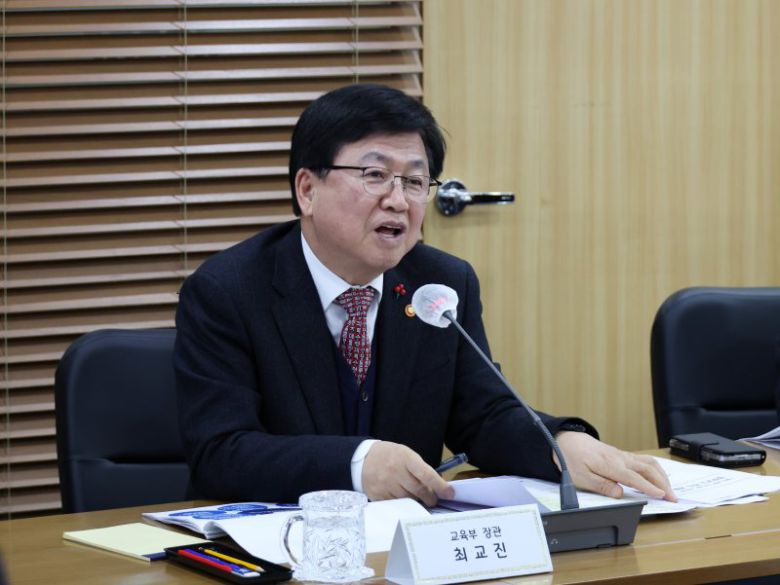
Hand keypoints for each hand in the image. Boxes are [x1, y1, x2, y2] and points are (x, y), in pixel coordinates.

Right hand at [362, 441, 454, 506]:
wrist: (362, 460)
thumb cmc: (389, 456)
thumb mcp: (405, 454)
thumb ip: (419, 469)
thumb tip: (436, 486)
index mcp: (405, 457)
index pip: (426, 474)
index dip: (440, 486)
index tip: (450, 493)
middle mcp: (395, 471)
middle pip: (419, 490)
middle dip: (430, 497)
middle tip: (433, 499)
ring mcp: (386, 485)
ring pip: (409, 500)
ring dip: (417, 501)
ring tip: (419, 498)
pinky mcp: (379, 496)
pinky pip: (397, 505)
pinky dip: (404, 505)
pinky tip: (404, 500)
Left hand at [554, 432, 676, 501]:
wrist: (566, 441)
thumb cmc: (572, 459)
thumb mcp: (581, 477)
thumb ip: (601, 485)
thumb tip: (619, 493)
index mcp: (609, 464)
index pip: (633, 477)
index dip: (649, 488)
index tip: (663, 496)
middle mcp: (619, 458)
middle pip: (647, 469)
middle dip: (663, 484)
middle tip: (673, 498)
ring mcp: (622, 455)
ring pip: (648, 463)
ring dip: (662, 476)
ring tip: (670, 490)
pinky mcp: (622, 455)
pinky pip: (644, 460)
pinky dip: (656, 469)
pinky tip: (660, 477)